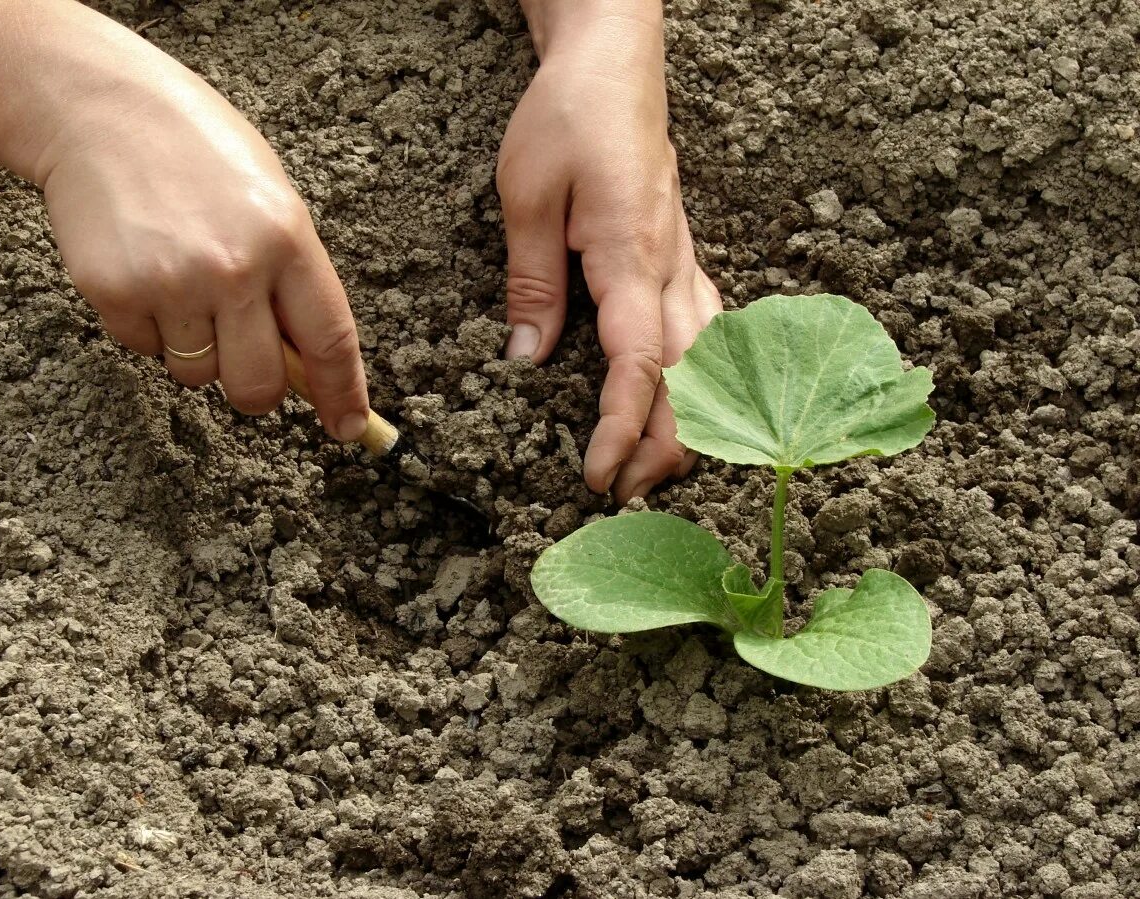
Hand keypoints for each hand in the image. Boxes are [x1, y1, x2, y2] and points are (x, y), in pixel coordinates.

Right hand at [0, 0, 367, 440]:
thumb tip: (309, 364)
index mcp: (288, 239)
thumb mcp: (273, 202)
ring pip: (196, 374)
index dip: (343, 394)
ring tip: (184, 283)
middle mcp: (234, 267)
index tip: (349, 429)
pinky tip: (146, 271)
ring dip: (196, 350)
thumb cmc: (200, 153)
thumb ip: (293, 280)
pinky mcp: (114, 291)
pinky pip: (145, 350)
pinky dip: (149, 328)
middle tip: (245, 358)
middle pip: (259, 386)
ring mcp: (172, 282)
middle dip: (256, 389)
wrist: (102, 108)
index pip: (330, 341)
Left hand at [498, 1, 721, 498]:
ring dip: (688, 421)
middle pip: (692, 380)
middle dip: (663, 447)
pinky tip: (686, 406)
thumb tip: (525, 361)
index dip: (623, 427)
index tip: (597, 473)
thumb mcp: (526, 196)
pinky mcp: (683, 261)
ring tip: (650, 468)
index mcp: (632, 255)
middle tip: (621, 493)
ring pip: (710, 363)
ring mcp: (687, 266)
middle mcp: (673, 269)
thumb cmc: (567, 119)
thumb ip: (531, 282)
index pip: (640, 364)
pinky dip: (700, 383)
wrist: (615, 68)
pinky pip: (709, 334)